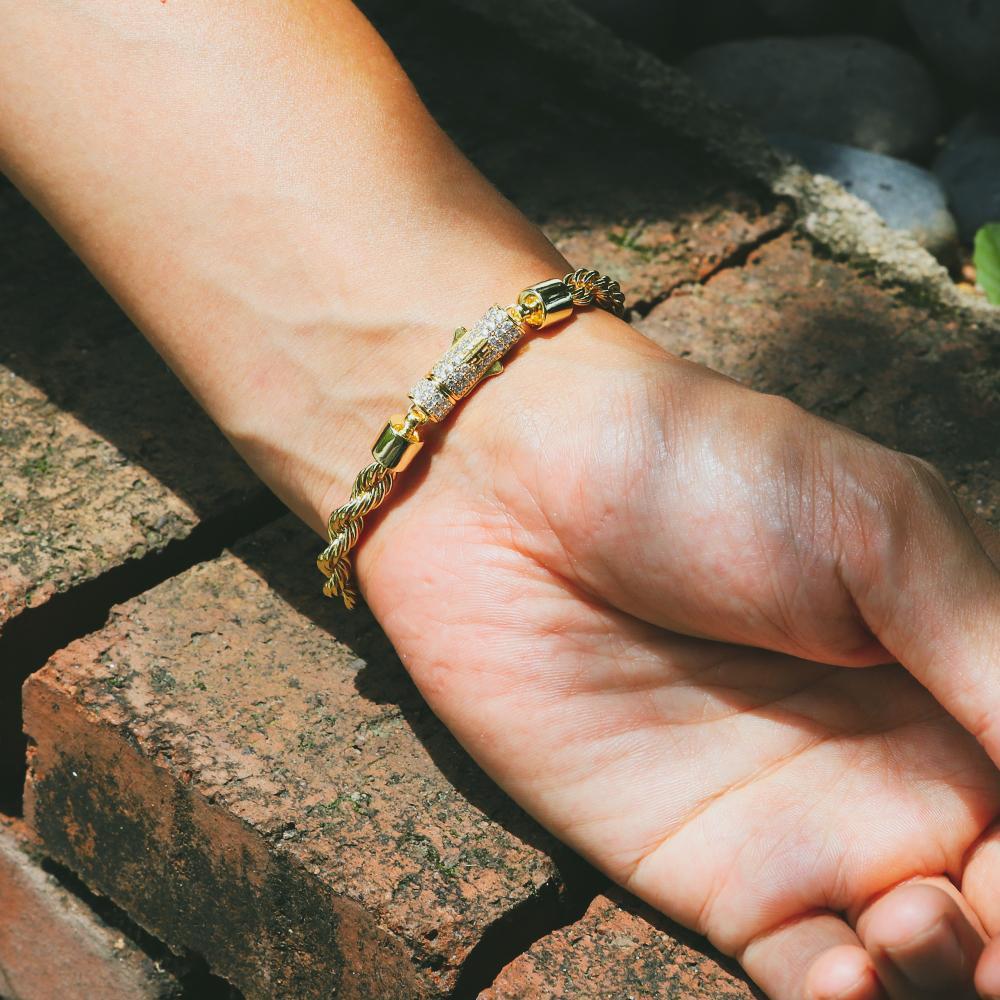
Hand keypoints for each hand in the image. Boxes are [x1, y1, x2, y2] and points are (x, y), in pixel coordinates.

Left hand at [352, 309, 999, 997]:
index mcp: (956, 675)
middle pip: (999, 900)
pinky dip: (840, 998)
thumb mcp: (880, 533)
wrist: (515, 494)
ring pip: (918, 958)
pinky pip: (799, 972)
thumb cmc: (704, 476)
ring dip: (942, 977)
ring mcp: (797, 827)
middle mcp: (893, 765)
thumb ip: (994, 660)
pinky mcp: (698, 870)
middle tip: (989, 926)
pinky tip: (840, 971)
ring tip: (908, 928)